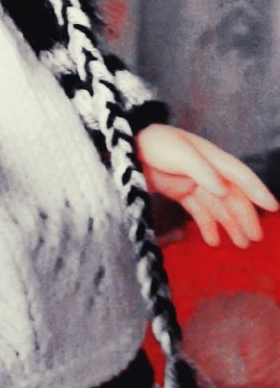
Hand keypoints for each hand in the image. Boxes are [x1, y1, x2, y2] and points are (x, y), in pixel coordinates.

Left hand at [136, 123, 278, 247]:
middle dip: (244, 215)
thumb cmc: (152, 144)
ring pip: (217, 205)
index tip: (273, 207)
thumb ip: (202, 170)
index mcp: (209, 155)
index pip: (238, 174)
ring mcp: (192, 180)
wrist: (123, 148)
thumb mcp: (179, 153)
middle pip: (231, 194)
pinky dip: (207, 225)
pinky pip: (199, 210)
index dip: (256, 189)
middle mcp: (205, 168)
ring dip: (229, 223)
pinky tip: (213, 240)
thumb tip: (223, 190)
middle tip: (254, 238)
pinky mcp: (178, 190)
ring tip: (240, 244)